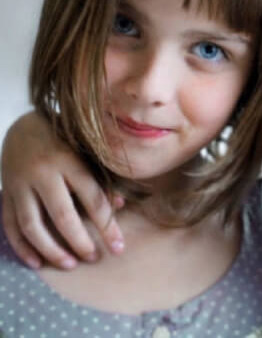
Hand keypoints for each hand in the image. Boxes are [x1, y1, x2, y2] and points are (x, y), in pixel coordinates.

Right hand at [1, 111, 124, 268]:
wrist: (24, 126)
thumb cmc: (65, 141)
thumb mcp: (87, 152)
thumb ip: (101, 178)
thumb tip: (120, 206)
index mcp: (69, 160)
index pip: (92, 198)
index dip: (107, 225)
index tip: (119, 247)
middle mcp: (43, 172)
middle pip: (62, 215)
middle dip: (80, 241)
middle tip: (94, 258)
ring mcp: (20, 184)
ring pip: (33, 225)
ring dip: (51, 250)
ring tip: (70, 265)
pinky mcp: (5, 192)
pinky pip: (10, 225)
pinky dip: (22, 247)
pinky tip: (37, 263)